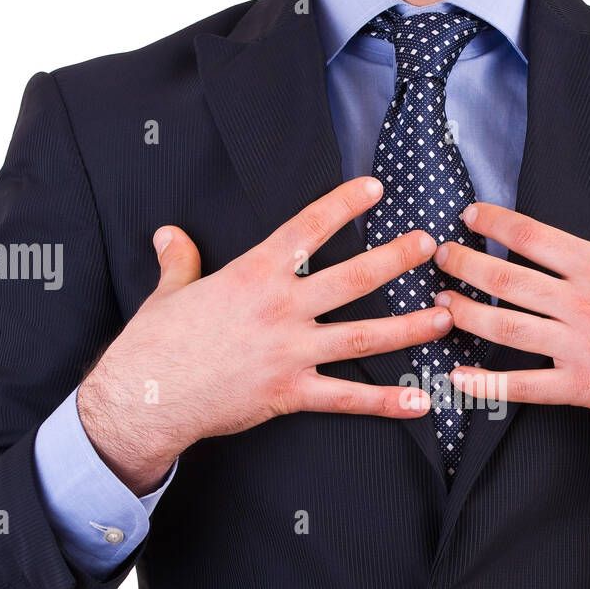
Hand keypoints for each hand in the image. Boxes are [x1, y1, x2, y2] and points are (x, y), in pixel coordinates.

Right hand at [79, 177, 451, 493]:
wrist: (143, 396)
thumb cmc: (154, 343)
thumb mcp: (169, 292)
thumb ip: (180, 260)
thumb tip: (170, 235)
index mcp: (254, 274)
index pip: (307, 228)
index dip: (344, 204)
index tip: (375, 187)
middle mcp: (281, 308)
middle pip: (353, 278)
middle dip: (396, 259)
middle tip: (430, 245)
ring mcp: (290, 351)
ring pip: (363, 336)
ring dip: (409, 327)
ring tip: (445, 317)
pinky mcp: (290, 392)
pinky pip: (347, 398)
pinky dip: (387, 401)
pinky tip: (421, 400)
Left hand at [431, 204, 589, 441]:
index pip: (535, 238)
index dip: (496, 224)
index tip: (471, 216)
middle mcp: (583, 302)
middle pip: (507, 278)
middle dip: (465, 265)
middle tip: (439, 257)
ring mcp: (579, 345)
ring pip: (505, 326)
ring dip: (465, 314)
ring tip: (438, 304)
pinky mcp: (582, 386)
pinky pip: (523, 385)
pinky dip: (485, 384)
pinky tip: (457, 378)